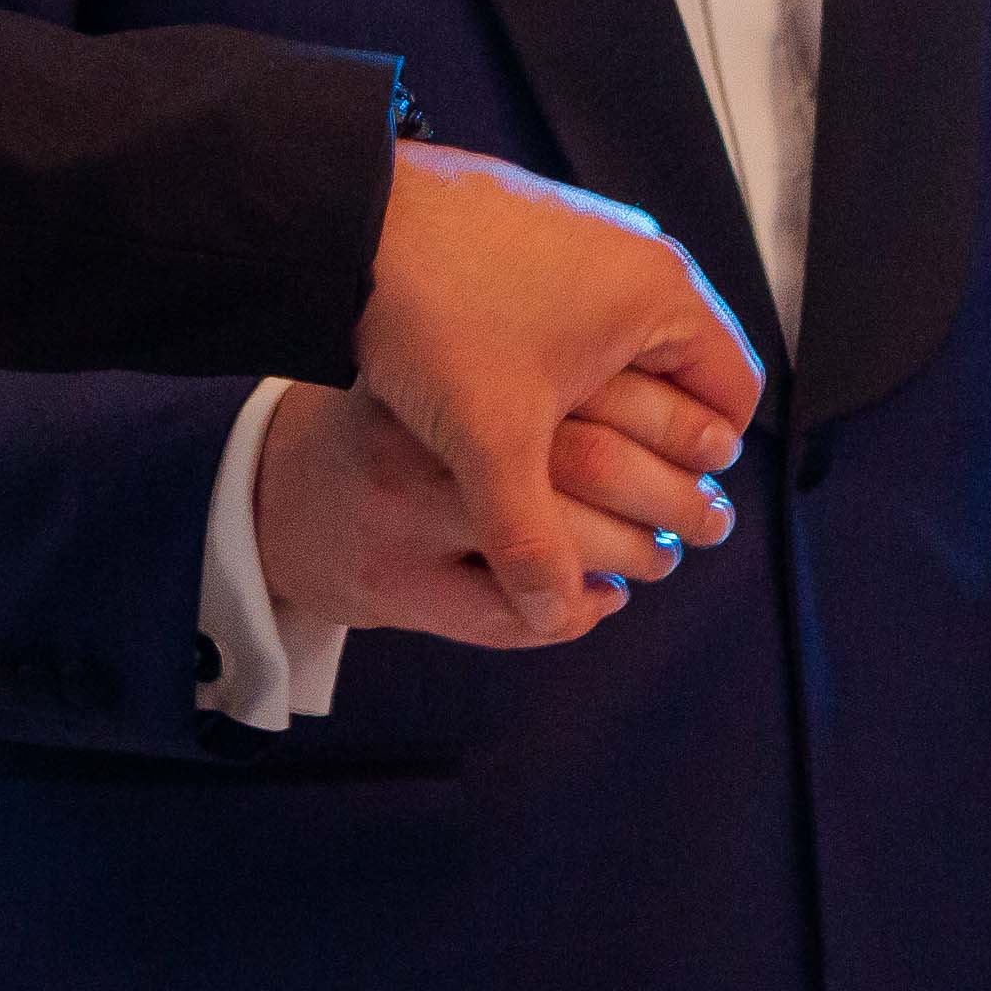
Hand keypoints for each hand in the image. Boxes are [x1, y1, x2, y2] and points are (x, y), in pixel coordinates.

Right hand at [254, 374, 731, 649]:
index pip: (593, 392)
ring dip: (636, 555)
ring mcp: (409, 520)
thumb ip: (544, 380)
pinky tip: (602, 598)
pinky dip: (576, 610)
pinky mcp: (396, 587)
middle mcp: (430, 442)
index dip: (671, 422)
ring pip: (559, 547)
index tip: (712, 444)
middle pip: (590, 468)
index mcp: (456, 374)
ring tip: (665, 554)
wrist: (278, 494)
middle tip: (710, 513)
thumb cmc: (396, 430)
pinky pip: (511, 615)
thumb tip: (682, 413)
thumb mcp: (460, 379)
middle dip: (671, 496)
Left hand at [349, 143, 763, 642]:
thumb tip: (556, 616)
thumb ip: (531, 539)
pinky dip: (562, 357)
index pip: (735, 397)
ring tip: (553, 451)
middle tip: (613, 495)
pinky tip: (504, 394)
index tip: (663, 508)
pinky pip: (581, 307)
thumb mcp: (489, 445)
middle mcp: (640, 253)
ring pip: (629, 341)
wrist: (345, 219)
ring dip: (606, 401)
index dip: (705, 468)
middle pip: (687, 371)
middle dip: (657, 439)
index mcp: (661, 295)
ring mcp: (589, 234)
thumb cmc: (436, 313)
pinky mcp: (539, 228)